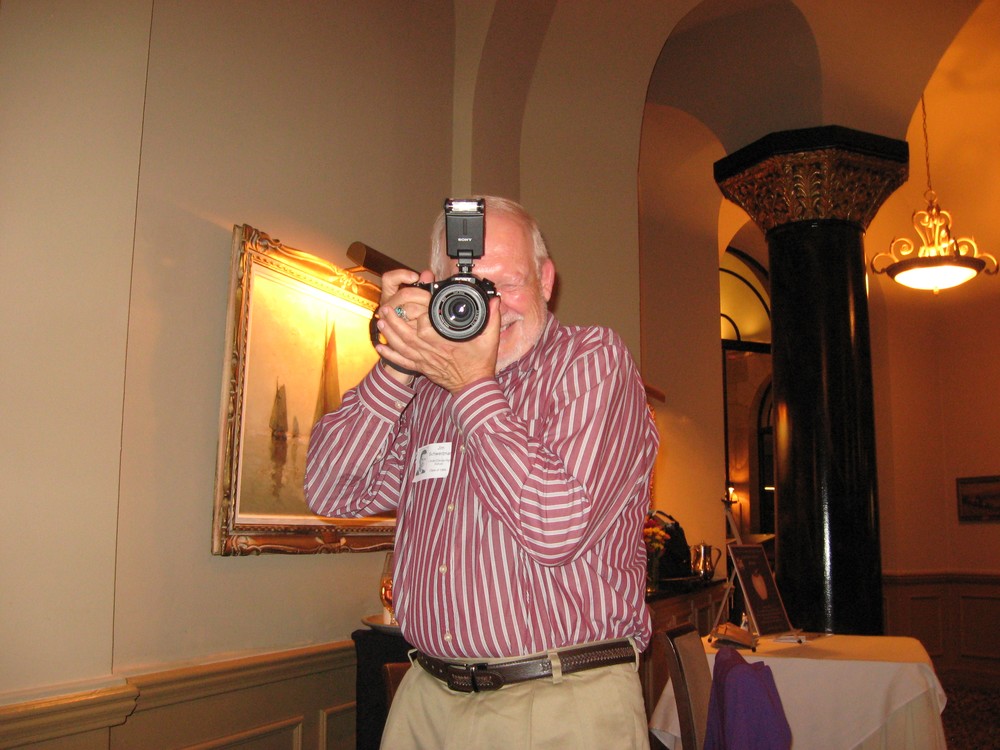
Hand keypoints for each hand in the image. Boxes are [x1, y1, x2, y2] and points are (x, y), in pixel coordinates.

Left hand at [377, 273, 500, 392]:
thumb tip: (495, 300)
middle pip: (407, 335)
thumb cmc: (481, 363)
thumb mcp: (490, 339)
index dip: (418, 315)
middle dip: (395, 320)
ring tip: (381, 321)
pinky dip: (390, 355)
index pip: (425, 327)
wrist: (473, 386)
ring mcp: (424, 360)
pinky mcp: (421, 368)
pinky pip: (402, 362)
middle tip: (386, 307)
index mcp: (445, 343)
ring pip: (402, 346)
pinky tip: (380, 346)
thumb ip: (492, 318)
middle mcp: (431, 351)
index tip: (417, 305)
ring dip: (389, 334)